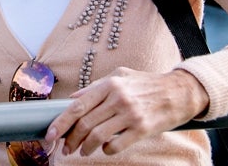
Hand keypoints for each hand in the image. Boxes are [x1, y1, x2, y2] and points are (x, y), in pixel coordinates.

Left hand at [45, 68, 208, 157]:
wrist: (177, 92)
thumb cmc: (145, 83)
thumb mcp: (120, 76)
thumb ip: (95, 87)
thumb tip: (73, 98)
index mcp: (109, 84)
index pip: (78, 106)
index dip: (61, 121)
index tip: (50, 134)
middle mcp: (117, 98)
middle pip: (85, 123)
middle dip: (71, 139)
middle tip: (65, 148)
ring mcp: (130, 114)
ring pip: (98, 136)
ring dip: (86, 147)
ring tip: (82, 151)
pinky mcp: (142, 129)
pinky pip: (116, 145)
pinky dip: (106, 150)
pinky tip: (105, 148)